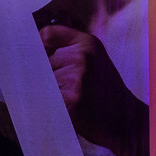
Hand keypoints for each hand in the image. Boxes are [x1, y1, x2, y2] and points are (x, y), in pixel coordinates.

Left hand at [40, 24, 148, 155]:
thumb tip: (30, 48)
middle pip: (40, 59)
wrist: (125, 121)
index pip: (46, 34)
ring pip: (40, 80)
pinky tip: (65, 109)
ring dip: (46, 92)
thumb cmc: (103, 91)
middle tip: (63, 87)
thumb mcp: (93, 60)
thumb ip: (67, 49)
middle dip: (44, 74)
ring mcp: (77, 77)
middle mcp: (82, 56)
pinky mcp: (72, 99)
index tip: (38, 59)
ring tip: (68, 99)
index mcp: (87, 42)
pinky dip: (49, 105)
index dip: (38, 47)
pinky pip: (44, 99)